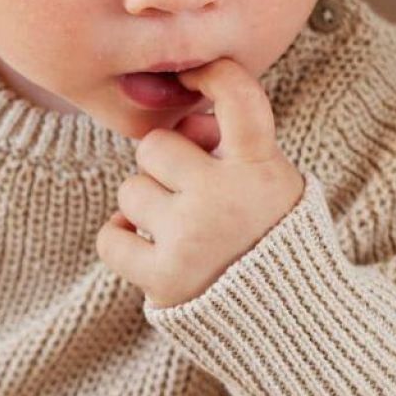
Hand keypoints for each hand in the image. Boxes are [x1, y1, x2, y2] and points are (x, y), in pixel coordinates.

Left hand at [97, 58, 305, 308]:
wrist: (286, 321)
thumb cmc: (266, 239)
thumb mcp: (271, 184)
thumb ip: (232, 146)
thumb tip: (185, 118)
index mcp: (261, 169)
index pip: (238, 100)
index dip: (214, 75)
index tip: (198, 75)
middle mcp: (225, 198)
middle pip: (155, 146)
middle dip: (164, 165)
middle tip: (188, 194)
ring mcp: (190, 238)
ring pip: (130, 190)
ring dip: (144, 205)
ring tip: (178, 229)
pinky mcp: (163, 277)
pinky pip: (109, 237)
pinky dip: (120, 239)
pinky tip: (146, 248)